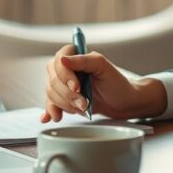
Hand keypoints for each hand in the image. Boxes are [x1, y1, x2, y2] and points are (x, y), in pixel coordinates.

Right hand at [40, 44, 166, 122]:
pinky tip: (50, 117)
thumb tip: (63, 59)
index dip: (65, 76)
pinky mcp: (63, 99)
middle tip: (84, 102)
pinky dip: (50, 111)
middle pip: (52, 80)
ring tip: (83, 108)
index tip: (77, 87)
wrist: (122, 103)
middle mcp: (66, 68)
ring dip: (66, 104)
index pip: (58, 61)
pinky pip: (50, 104)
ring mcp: (63, 84)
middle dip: (68, 95)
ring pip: (51, 94)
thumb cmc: (116, 83)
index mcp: (75, 55)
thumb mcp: (104, 67)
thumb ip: (84, 60)